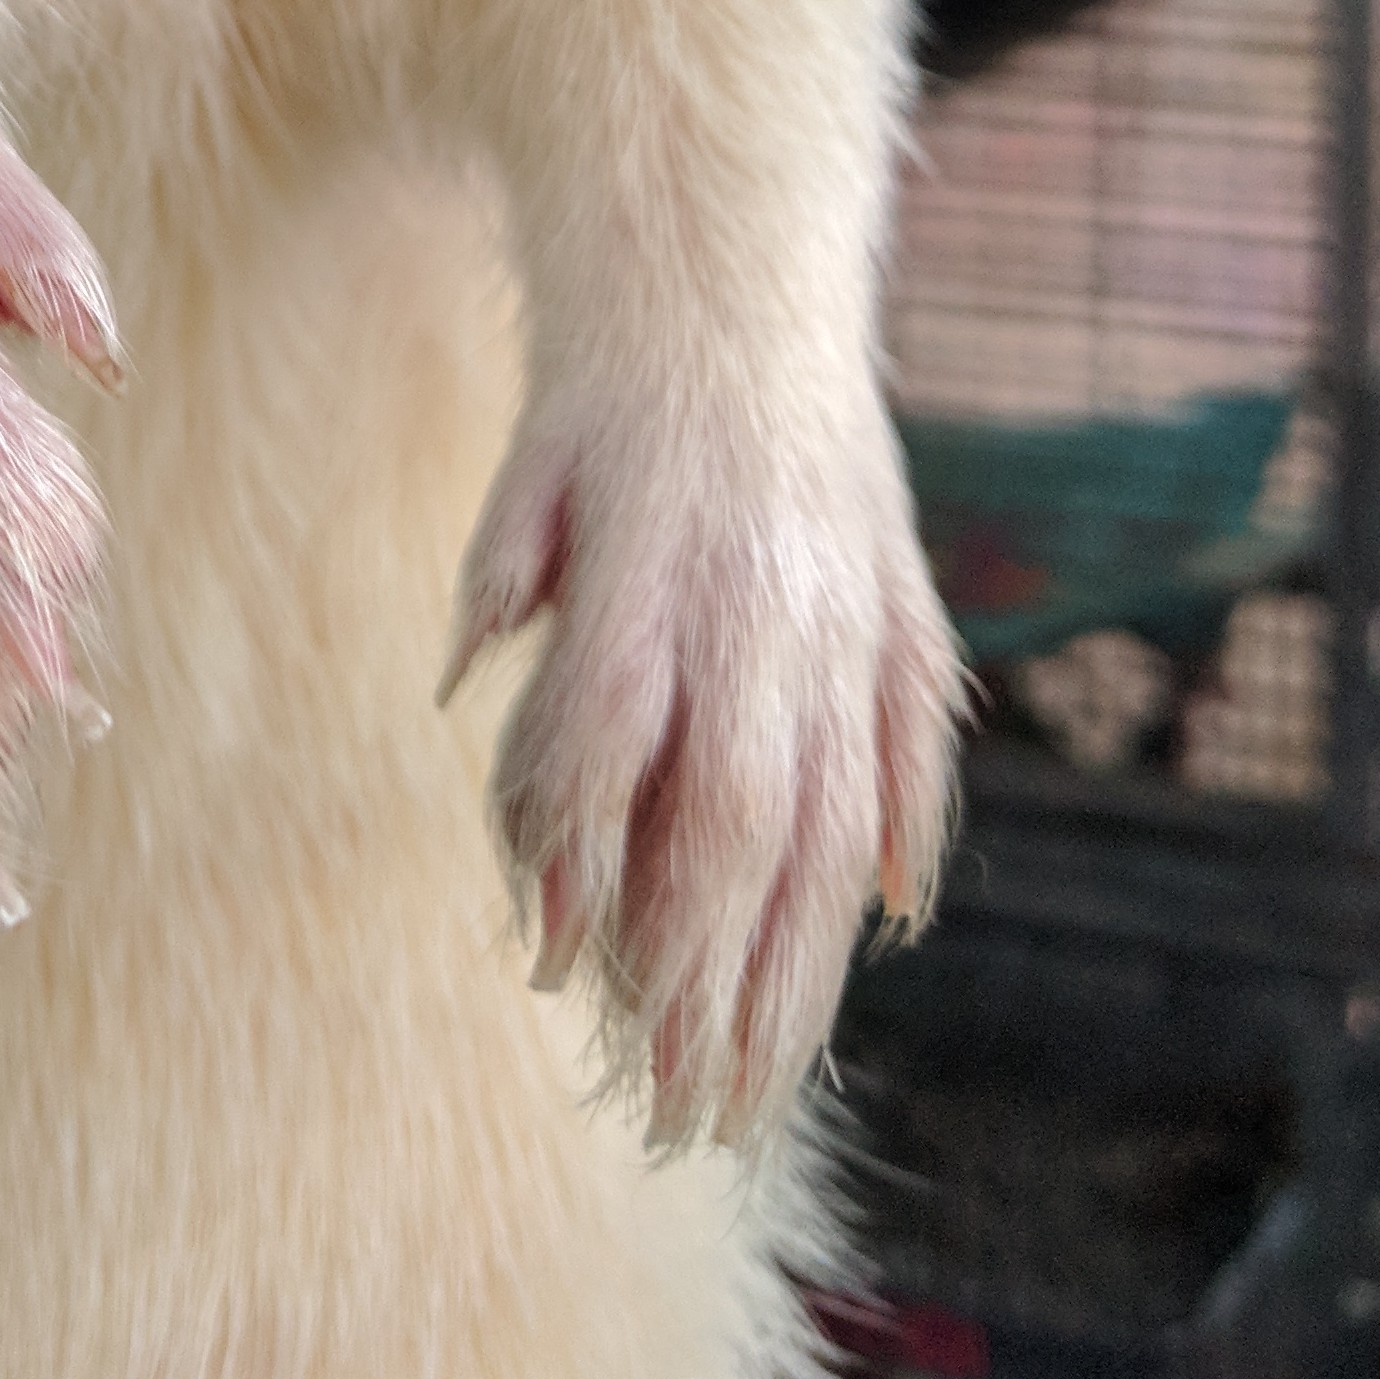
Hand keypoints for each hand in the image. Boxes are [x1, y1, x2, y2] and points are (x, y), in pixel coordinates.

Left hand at [446, 385, 960, 1147]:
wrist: (736, 269)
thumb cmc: (601, 391)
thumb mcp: (523, 472)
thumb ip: (501, 585)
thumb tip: (467, 700)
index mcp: (651, 568)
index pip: (618, 742)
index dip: (585, 855)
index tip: (559, 966)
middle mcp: (761, 605)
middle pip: (738, 821)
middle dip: (705, 981)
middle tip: (672, 1108)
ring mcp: (847, 616)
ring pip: (834, 820)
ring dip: (799, 965)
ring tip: (760, 1081)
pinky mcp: (905, 610)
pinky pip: (912, 747)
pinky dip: (904, 841)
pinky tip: (881, 930)